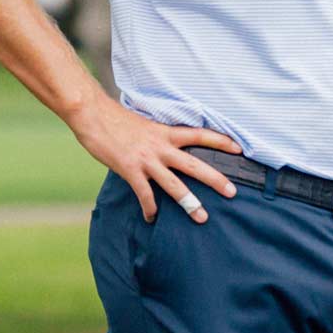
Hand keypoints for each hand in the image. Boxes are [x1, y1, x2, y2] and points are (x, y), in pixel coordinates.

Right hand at [69, 96, 239, 222]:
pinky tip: (152, 217)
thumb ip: (159, 137)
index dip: (221, 141)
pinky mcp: (130, 170)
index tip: (239, 148)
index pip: (200, 135)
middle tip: (232, 192)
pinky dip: (149, 208)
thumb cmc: (117, 119)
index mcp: (166, 132)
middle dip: (215, 179)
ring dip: (189, 203)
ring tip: (202, 217)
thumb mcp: (146, 125)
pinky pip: (144, 194)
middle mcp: (161, 147)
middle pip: (195, 165)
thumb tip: (168, 147)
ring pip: (174, 185)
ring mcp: (146, 160)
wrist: (93, 114)